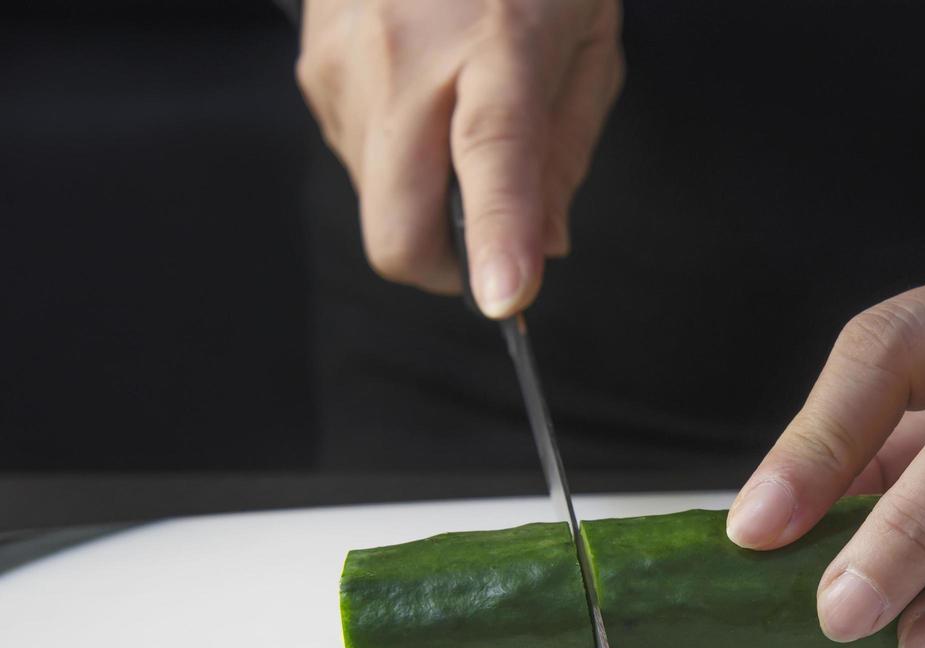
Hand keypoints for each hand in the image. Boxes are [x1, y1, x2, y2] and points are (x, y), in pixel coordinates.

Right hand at [296, 0, 622, 315]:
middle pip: (398, 225)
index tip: (506, 299)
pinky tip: (423, 94)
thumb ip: (565, 153)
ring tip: (459, 115)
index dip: (498, 236)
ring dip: (426, 197)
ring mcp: (347, 67)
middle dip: (443, 267)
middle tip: (487, 248)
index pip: (495, 154)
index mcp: (498, 44)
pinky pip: (358, 158)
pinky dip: (400, 156)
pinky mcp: (313, 72)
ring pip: (379, 203)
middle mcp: (409, 58)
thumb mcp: (584, 45)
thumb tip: (541, 250)